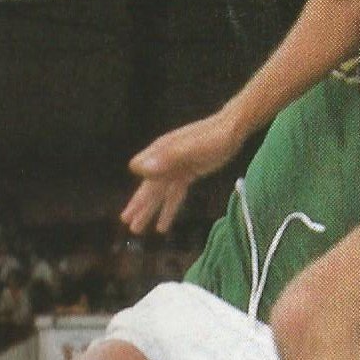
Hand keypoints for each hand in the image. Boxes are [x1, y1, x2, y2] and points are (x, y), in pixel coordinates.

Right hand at [122, 112, 240, 234]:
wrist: (232, 130)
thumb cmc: (212, 136)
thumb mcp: (190, 148)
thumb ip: (166, 157)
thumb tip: (139, 168)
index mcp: (161, 151)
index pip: (141, 172)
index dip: (138, 192)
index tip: (129, 212)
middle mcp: (164, 159)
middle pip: (149, 187)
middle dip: (138, 206)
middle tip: (126, 224)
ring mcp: (176, 167)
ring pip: (160, 193)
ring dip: (150, 210)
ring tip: (137, 229)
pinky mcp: (188, 172)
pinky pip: (175, 193)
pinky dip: (169, 208)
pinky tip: (163, 223)